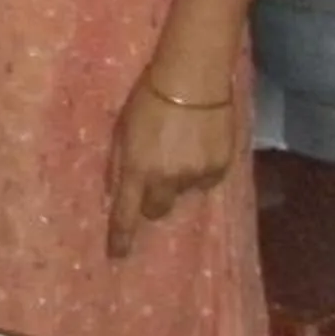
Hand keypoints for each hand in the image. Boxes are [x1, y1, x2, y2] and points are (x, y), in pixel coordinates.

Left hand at [105, 72, 242, 259]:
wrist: (193, 80)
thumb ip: (118, 163)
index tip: (118, 255)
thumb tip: (114, 192)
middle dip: (151, 201)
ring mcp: (196, 175)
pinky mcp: (220, 169)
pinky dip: (199, 170)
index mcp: (138, 168)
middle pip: (157, 210)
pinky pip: (205, 181)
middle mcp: (167, 178)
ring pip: (183, 192)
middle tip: (153, 175)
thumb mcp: (121, 128)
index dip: (121, 237)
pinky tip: (197, 144)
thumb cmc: (147, 98)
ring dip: (177, 179)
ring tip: (178, 145)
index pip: (126, 213)